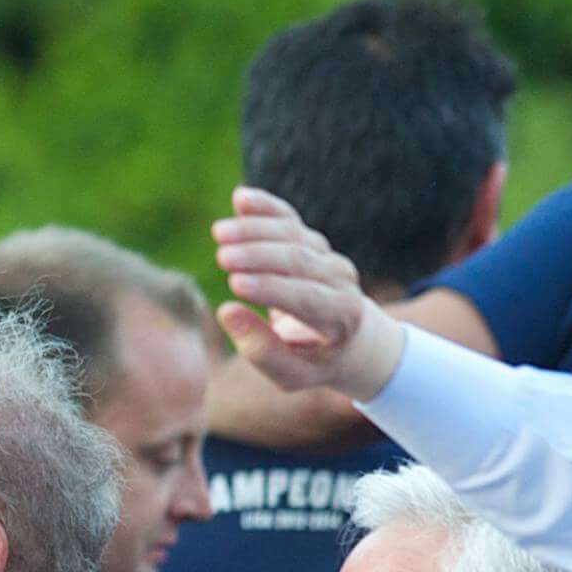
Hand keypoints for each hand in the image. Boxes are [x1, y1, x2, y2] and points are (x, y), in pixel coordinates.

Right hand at [213, 187, 406, 401]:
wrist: (353, 338)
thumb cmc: (314, 360)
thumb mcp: (293, 374)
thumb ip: (262, 351)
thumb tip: (226, 310)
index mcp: (342, 315)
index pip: (305, 297)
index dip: (271, 289)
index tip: (235, 284)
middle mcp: (340, 279)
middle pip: (299, 259)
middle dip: (260, 256)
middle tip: (222, 257)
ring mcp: (328, 255)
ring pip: (293, 234)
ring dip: (255, 230)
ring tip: (219, 233)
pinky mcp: (312, 240)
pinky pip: (289, 217)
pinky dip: (266, 205)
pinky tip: (240, 197)